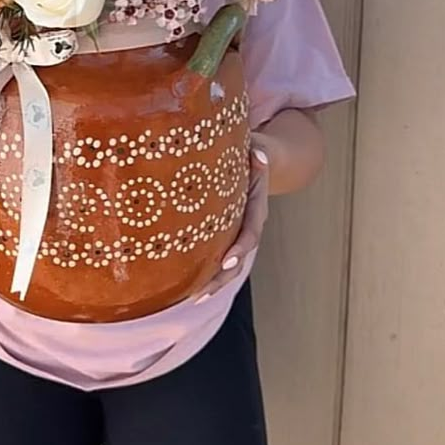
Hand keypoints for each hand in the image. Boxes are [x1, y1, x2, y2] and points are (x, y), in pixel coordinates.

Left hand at [194, 135, 269, 302]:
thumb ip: (256, 150)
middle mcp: (248, 224)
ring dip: (213, 282)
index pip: (251, 231)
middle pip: (238, 257)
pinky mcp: (224, 234)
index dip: (240, 247)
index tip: (226, 259)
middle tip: (201, 293)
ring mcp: (236, 232)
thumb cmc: (252, 150)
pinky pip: (216, 255)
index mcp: (256, 206)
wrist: (259, 156)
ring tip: (192, 297)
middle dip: (221, 277)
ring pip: (228, 264)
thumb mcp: (256, 146)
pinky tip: (186, 284)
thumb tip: (258, 154)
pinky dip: (205, 271)